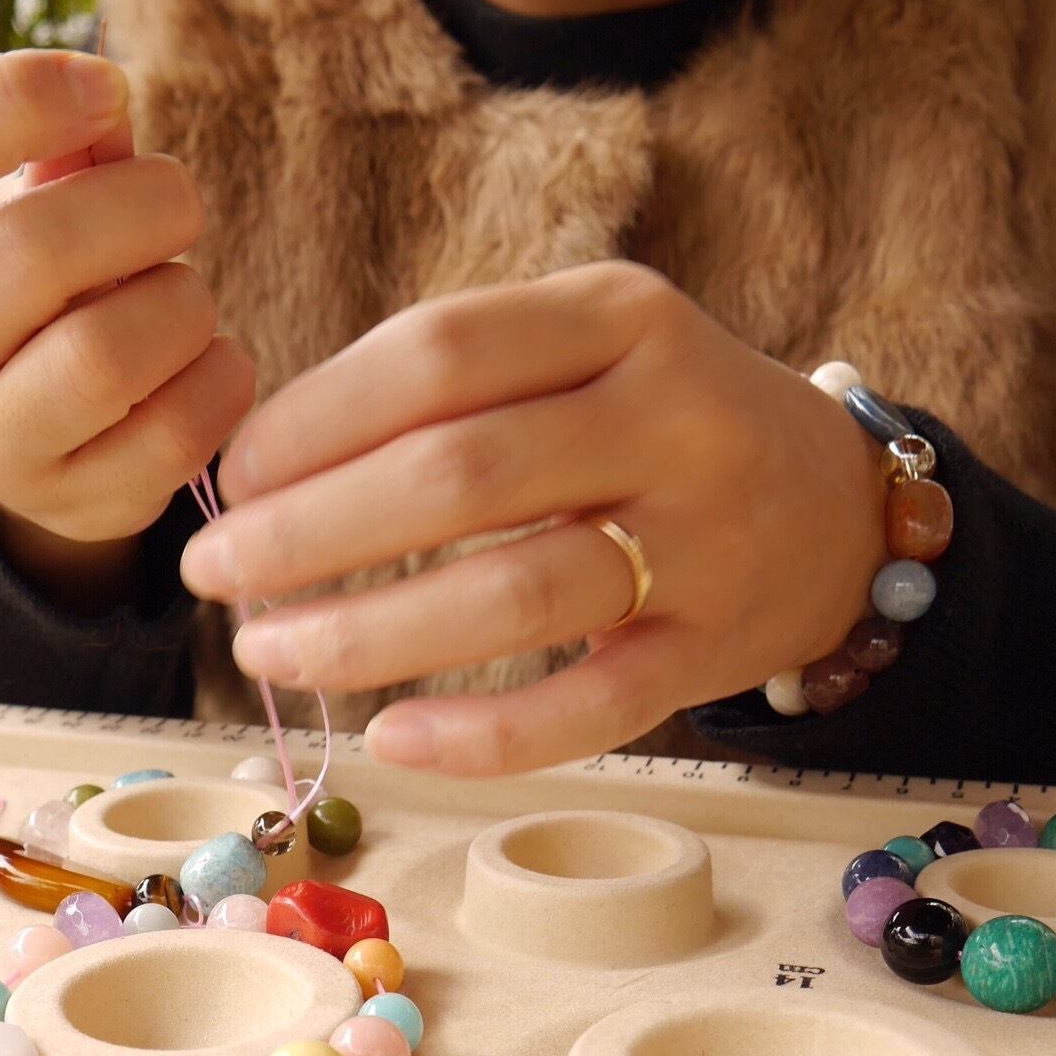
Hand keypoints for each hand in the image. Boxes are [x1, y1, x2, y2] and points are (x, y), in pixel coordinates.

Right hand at [0, 50, 255, 609]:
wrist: (37, 427)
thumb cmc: (36, 277)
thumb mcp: (29, 197)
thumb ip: (67, 141)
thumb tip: (105, 105)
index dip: (8, 101)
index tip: (106, 90)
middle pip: (31, 253)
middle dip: (144, 204)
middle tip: (179, 203)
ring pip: (104, 357)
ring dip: (182, 302)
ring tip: (182, 297)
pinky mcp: (67, 504)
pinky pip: (173, 435)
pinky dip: (220, 379)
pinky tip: (205, 361)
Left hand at [178, 262, 888, 771]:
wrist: (841, 507)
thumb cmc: (656, 426)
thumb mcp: (582, 352)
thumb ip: (453, 384)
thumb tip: (267, 465)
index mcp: (619, 317)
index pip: (438, 355)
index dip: (313, 420)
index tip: (230, 475)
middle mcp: (672, 416)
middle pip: (458, 474)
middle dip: (308, 532)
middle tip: (213, 576)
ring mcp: (702, 540)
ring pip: (511, 596)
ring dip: (366, 635)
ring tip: (268, 652)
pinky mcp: (713, 651)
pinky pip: (587, 707)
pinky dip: (482, 734)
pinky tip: (390, 737)